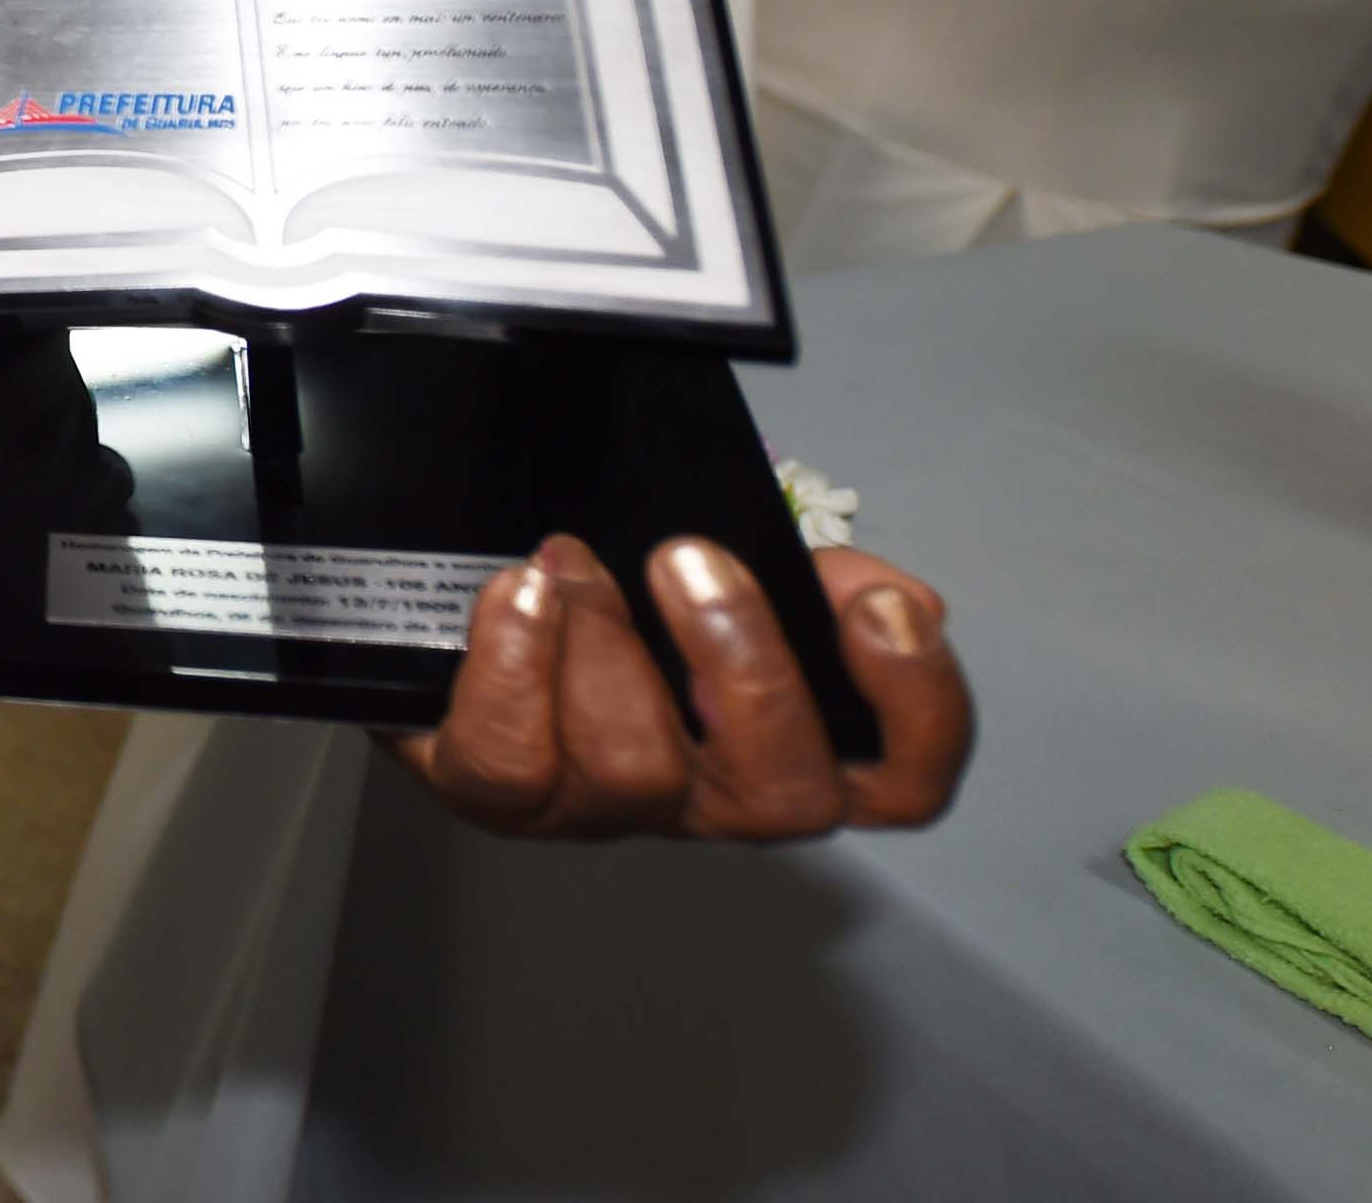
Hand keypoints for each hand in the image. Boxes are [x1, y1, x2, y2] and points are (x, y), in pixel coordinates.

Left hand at [394, 534, 966, 841]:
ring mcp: (600, 810)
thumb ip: (805, 575)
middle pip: (782, 795)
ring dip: (603, 637)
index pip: (902, 784)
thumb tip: (891, 593)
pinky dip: (513, 659)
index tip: (880, 610)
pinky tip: (517, 594)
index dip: (920, 712)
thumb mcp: (714, 577)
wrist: (450, 631)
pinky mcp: (494, 798)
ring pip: (636, 766)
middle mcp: (703, 801)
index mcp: (776, 747)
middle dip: (748, 667)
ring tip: (569, 561)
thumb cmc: (603, 616)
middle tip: (692, 562)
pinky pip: (511, 758)